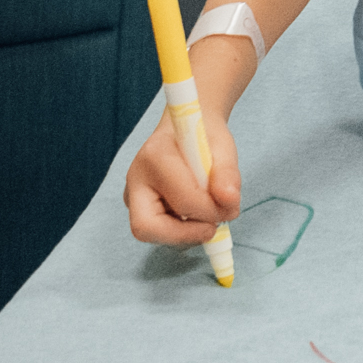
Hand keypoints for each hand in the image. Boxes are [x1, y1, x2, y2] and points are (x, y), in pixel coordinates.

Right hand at [123, 38, 251, 243]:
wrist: (185, 127)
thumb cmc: (203, 134)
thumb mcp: (223, 146)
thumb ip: (227, 173)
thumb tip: (229, 201)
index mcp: (154, 155)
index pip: (181, 200)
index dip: (210, 211)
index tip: (231, 206)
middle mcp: (135, 179)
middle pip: (146, 227)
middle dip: (186, 234)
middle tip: (215, 227)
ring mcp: (132, 196)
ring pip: (154, 234)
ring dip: (188, 231)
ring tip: (210, 210)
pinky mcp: (139, 208)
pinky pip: (160, 231)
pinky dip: (184, 229)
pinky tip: (199, 212)